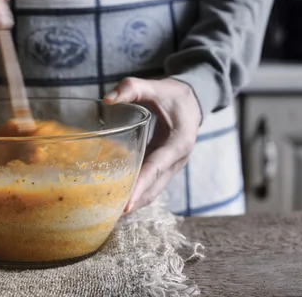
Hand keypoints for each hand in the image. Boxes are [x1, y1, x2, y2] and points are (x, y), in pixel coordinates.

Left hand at [103, 77, 201, 212]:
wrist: (194, 100)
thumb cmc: (174, 94)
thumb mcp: (155, 87)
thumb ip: (132, 88)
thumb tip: (107, 99)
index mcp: (179, 141)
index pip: (157, 167)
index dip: (142, 185)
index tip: (127, 203)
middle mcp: (178, 159)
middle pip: (155, 186)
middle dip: (136, 201)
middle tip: (111, 213)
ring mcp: (174, 165)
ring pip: (155, 189)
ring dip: (137, 201)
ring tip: (112, 212)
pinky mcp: (167, 166)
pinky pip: (153, 183)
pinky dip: (139, 192)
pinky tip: (120, 198)